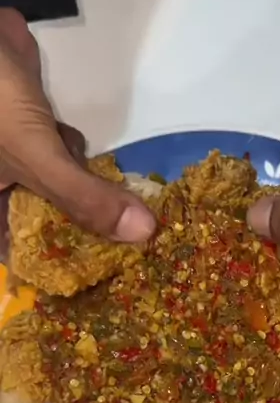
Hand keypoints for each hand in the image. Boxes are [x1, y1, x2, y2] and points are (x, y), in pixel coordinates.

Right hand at [0, 9, 155, 251]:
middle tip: (133, 237)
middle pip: (45, 224)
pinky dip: (72, 151)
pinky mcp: (27, 131)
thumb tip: (142, 234)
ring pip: (56, 188)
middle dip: (85, 225)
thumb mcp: (34, 155)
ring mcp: (11, 160)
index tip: (113, 272)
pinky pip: (57, 155)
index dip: (65, 267)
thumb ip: (83, 196)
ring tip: (116, 196)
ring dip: (82, 185)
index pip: (25, 257)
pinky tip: (74, 142)